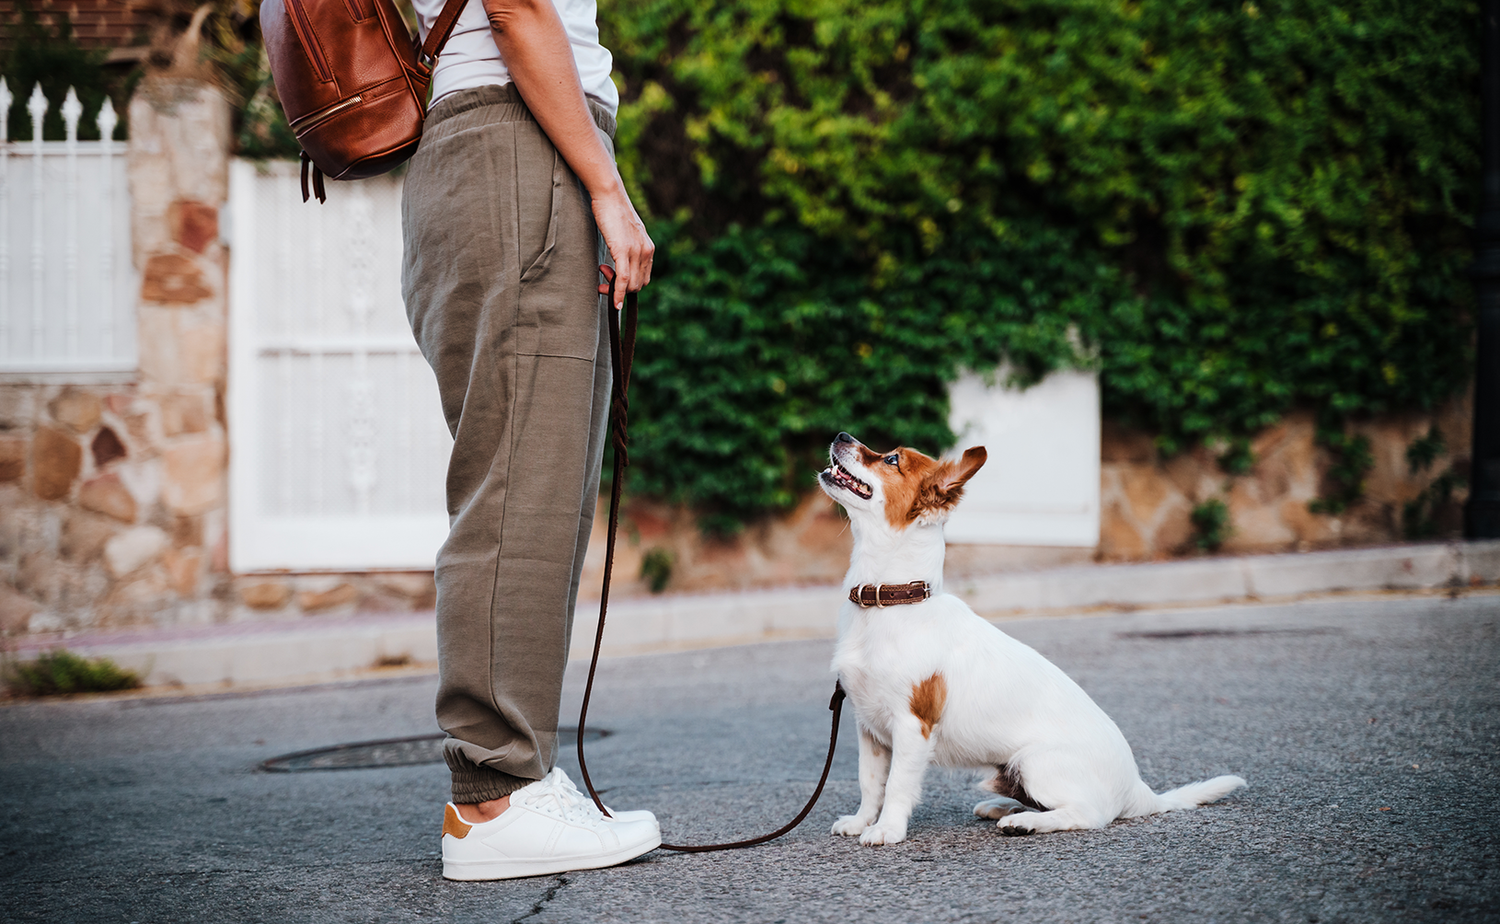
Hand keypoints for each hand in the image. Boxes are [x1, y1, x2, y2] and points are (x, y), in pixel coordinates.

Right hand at [592, 187, 653, 308]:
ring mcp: (636, 252)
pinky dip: (617, 294)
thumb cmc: (613, 211)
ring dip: (615, 289)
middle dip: (620, 289)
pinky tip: (613, 302)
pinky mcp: (623, 251)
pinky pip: (622, 280)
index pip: (644, 278)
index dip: (628, 285)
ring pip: (630, 285)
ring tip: (602, 272)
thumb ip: (630, 247)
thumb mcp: (627, 233)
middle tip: (603, 280)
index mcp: (648, 248)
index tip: (612, 279)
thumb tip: (621, 260)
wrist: (609, 195)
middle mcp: (646, 252)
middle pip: (638, 285)